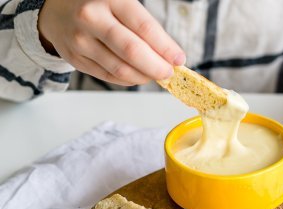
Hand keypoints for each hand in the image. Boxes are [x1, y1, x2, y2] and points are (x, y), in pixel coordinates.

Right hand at [38, 0, 185, 84]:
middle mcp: (92, 18)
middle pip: (132, 52)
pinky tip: (137, 76)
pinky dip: (128, 80)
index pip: (144, 27)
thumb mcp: (121, 2)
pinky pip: (108, 77)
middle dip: (156, 67)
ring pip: (120, 68)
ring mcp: (80, 40)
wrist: (56, 10)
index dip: (165, 47)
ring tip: (154, 74)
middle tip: (169, 73)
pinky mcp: (75, 58)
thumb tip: (170, 54)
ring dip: (143, 76)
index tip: (179, 59)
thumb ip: (144, 25)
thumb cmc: (97, 5)